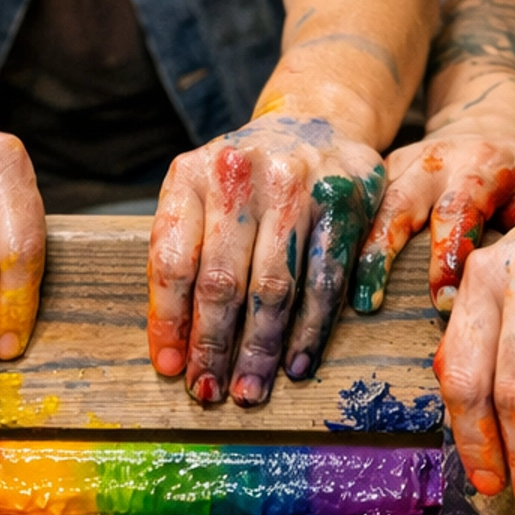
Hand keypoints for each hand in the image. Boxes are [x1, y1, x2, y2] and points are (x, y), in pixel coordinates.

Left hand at [148, 112, 385, 405]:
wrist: (316, 121)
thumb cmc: (246, 178)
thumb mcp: (199, 196)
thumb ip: (181, 257)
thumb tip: (172, 351)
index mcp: (191, 175)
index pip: (172, 260)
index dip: (169, 320)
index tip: (170, 368)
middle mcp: (240, 173)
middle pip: (222, 280)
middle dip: (214, 346)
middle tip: (210, 393)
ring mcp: (297, 185)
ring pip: (275, 287)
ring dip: (261, 349)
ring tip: (250, 390)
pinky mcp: (345, 203)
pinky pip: (325, 281)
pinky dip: (310, 331)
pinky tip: (296, 365)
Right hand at [352, 109, 514, 316]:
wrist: (492, 119)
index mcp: (482, 163)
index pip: (459, 209)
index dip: (449, 255)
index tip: (443, 301)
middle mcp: (434, 160)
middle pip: (398, 203)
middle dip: (381, 252)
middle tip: (368, 302)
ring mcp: (400, 164)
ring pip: (366, 206)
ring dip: (351, 251)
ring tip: (339, 297)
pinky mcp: (378, 175)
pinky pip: (353, 207)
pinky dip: (339, 240)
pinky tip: (324, 277)